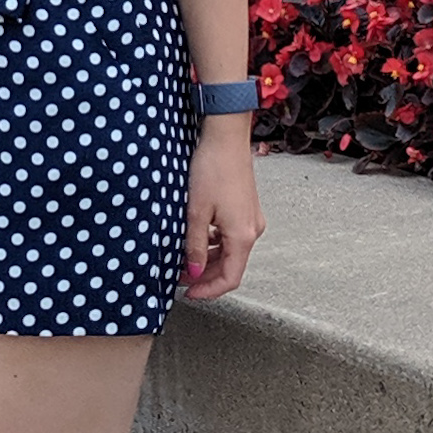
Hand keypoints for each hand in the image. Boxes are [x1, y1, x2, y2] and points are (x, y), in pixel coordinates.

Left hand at [181, 120, 264, 300]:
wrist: (226, 138)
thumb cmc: (213, 169)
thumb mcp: (196, 212)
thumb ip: (194, 245)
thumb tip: (192, 271)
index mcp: (243, 236)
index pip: (230, 279)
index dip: (208, 291)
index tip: (189, 294)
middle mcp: (252, 230)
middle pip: (230, 266)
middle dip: (205, 275)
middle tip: (180, 277)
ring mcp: (251, 219)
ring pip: (229, 251)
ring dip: (207, 259)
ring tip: (183, 258)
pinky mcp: (246, 209)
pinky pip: (230, 236)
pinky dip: (213, 242)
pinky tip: (195, 237)